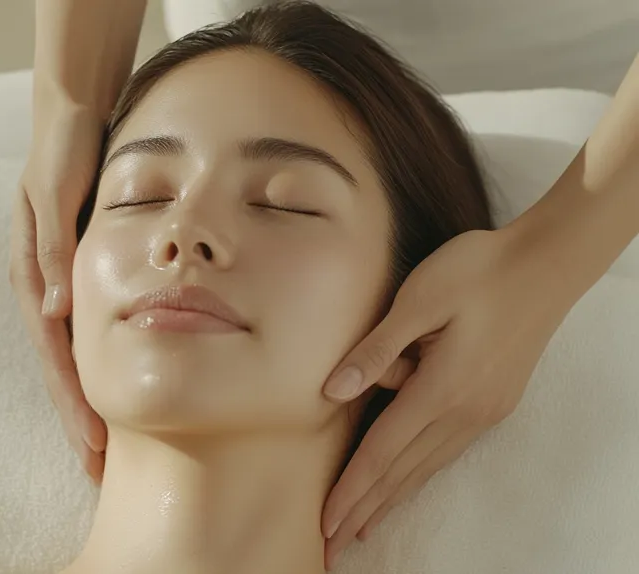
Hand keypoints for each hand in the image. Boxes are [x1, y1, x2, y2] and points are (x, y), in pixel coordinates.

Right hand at [10, 96, 107, 482]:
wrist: (74, 112)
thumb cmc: (65, 148)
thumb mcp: (57, 190)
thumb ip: (54, 247)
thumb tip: (53, 310)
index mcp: (33, 271)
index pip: (54, 351)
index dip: (71, 400)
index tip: (91, 445)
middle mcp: (41, 283)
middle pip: (60, 363)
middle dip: (76, 416)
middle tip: (96, 470)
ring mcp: (56, 279)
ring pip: (71, 352)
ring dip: (85, 398)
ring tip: (101, 446)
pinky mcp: (74, 269)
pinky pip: (83, 328)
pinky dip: (94, 363)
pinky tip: (111, 386)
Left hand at [319, 227, 577, 568]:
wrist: (546, 263)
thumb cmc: (477, 270)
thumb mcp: (419, 299)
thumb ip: (376, 349)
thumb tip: (332, 391)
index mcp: (441, 387)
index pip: (382, 451)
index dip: (351, 489)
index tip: (326, 522)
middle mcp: (465, 411)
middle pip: (402, 472)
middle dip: (364, 510)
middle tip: (333, 546)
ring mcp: (483, 411)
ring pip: (427, 466)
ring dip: (392, 498)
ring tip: (364, 527)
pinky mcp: (493, 403)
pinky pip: (446, 450)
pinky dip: (418, 474)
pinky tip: (407, 483)